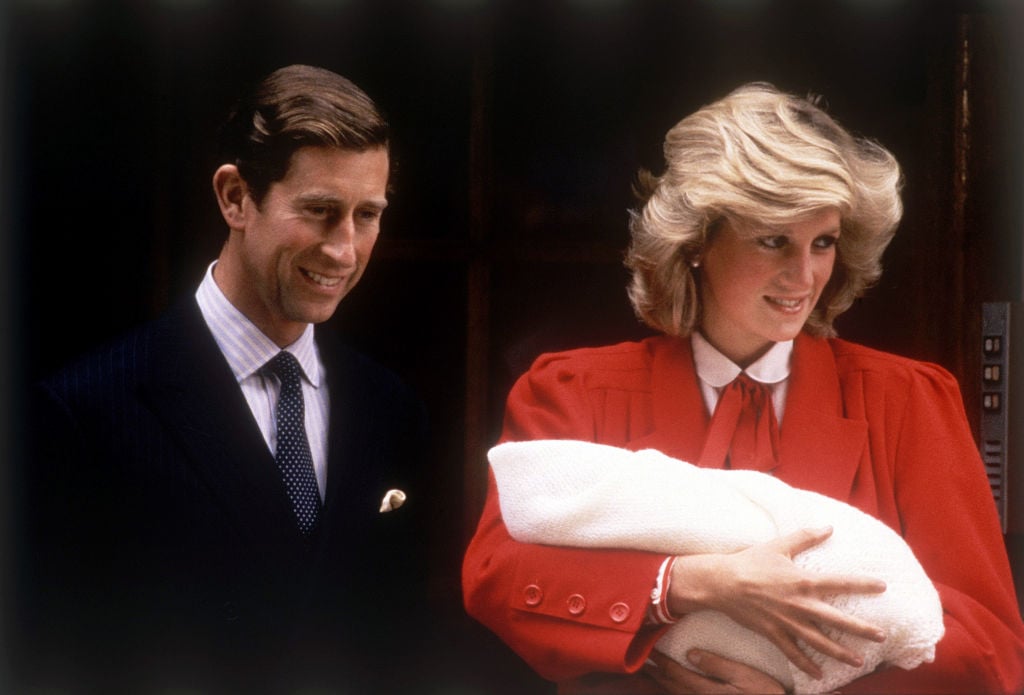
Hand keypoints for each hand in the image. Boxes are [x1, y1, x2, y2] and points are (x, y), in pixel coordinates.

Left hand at [643, 649, 785, 693]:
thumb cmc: (765, 693)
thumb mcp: (744, 674)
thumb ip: (716, 664)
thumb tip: (690, 653)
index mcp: (706, 690)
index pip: (675, 672)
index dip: (659, 660)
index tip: (647, 648)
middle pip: (670, 685)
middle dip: (653, 673)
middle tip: (638, 661)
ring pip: (674, 694)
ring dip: (659, 683)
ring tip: (647, 673)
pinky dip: (672, 692)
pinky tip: (670, 687)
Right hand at [668, 526, 886, 679]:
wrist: (722, 582)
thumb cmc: (751, 561)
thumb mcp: (779, 545)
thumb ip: (806, 537)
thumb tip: (829, 526)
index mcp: (803, 581)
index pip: (840, 583)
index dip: (863, 584)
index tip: (883, 586)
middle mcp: (799, 604)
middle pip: (837, 620)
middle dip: (861, 630)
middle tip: (882, 637)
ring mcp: (787, 622)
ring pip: (819, 642)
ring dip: (840, 653)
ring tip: (859, 662)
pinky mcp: (773, 633)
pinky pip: (792, 653)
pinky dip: (806, 665)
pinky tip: (819, 674)